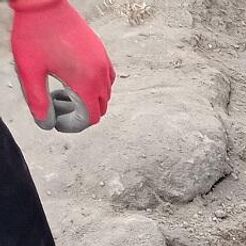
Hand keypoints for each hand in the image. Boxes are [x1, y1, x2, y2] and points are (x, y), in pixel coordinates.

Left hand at [9, 0, 113, 129]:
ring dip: (88, 99)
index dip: (73, 125)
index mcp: (84, 82)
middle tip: (57, 105)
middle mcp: (99, 74)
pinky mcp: (100, 52)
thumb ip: (38, 100)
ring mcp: (103, 62)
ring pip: (105, 94)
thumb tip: (45, 122)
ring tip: (64, 90)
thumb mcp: (29, 70)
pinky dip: (95, 86)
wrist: (43, 4)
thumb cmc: (34, 33)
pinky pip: (107, 78)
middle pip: (99, 108)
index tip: (57, 121)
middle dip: (80, 113)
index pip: (90, 117)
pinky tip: (76, 78)